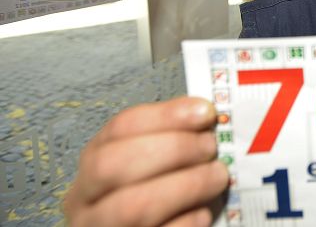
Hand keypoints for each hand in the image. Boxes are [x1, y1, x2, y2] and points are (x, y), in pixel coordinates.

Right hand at [63, 97, 228, 226]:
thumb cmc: (155, 198)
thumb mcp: (152, 165)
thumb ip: (171, 142)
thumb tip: (206, 115)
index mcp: (94, 163)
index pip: (120, 128)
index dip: (165, 116)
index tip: (204, 112)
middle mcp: (86, 198)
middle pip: (113, 164)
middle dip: (171, 149)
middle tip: (210, 147)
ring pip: (131, 206)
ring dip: (185, 185)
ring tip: (217, 177)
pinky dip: (185, 222)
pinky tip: (203, 212)